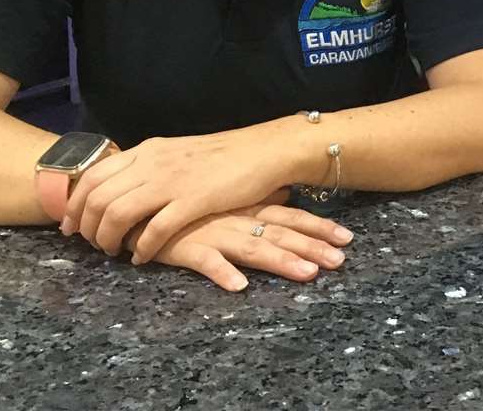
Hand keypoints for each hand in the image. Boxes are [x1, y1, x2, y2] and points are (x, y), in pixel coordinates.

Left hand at [64, 126, 308, 261]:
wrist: (264, 151)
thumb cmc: (224, 155)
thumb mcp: (178, 153)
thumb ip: (151, 167)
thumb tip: (125, 188)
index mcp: (148, 150)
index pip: (94, 174)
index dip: (75, 203)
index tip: (69, 224)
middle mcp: (153, 162)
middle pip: (98, 197)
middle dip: (85, 226)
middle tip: (88, 244)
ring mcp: (172, 181)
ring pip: (118, 214)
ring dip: (107, 239)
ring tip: (111, 252)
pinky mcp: (193, 201)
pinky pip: (154, 230)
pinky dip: (141, 248)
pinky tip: (140, 259)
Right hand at [136, 202, 353, 291]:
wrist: (135, 198)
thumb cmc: (183, 203)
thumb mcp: (224, 198)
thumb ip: (254, 202)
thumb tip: (284, 197)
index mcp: (245, 207)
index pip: (288, 217)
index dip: (317, 227)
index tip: (347, 238)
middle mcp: (235, 218)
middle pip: (279, 233)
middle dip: (311, 247)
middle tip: (340, 261)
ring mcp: (211, 232)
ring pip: (252, 247)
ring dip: (280, 261)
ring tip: (307, 274)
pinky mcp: (183, 247)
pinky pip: (205, 261)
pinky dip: (222, 272)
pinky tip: (239, 286)